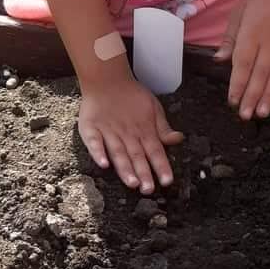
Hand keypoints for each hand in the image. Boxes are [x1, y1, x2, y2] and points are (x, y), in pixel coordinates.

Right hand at [78, 75, 183, 194]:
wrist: (106, 79)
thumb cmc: (131, 95)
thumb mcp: (153, 107)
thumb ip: (162, 127)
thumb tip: (177, 139)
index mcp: (143, 130)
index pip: (155, 151)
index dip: (161, 166)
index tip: (167, 181)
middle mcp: (127, 134)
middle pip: (137, 155)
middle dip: (143, 173)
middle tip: (148, 189)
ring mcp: (108, 132)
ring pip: (118, 152)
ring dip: (125, 168)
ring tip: (132, 182)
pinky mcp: (91, 129)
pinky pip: (94, 142)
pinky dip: (99, 153)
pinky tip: (103, 164)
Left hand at [216, 0, 269, 120]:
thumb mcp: (239, 12)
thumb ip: (231, 38)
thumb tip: (219, 60)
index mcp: (251, 35)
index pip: (242, 66)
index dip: (237, 86)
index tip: (233, 101)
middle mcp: (269, 44)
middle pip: (259, 75)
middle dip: (252, 97)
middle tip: (246, 116)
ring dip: (267, 96)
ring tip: (261, 113)